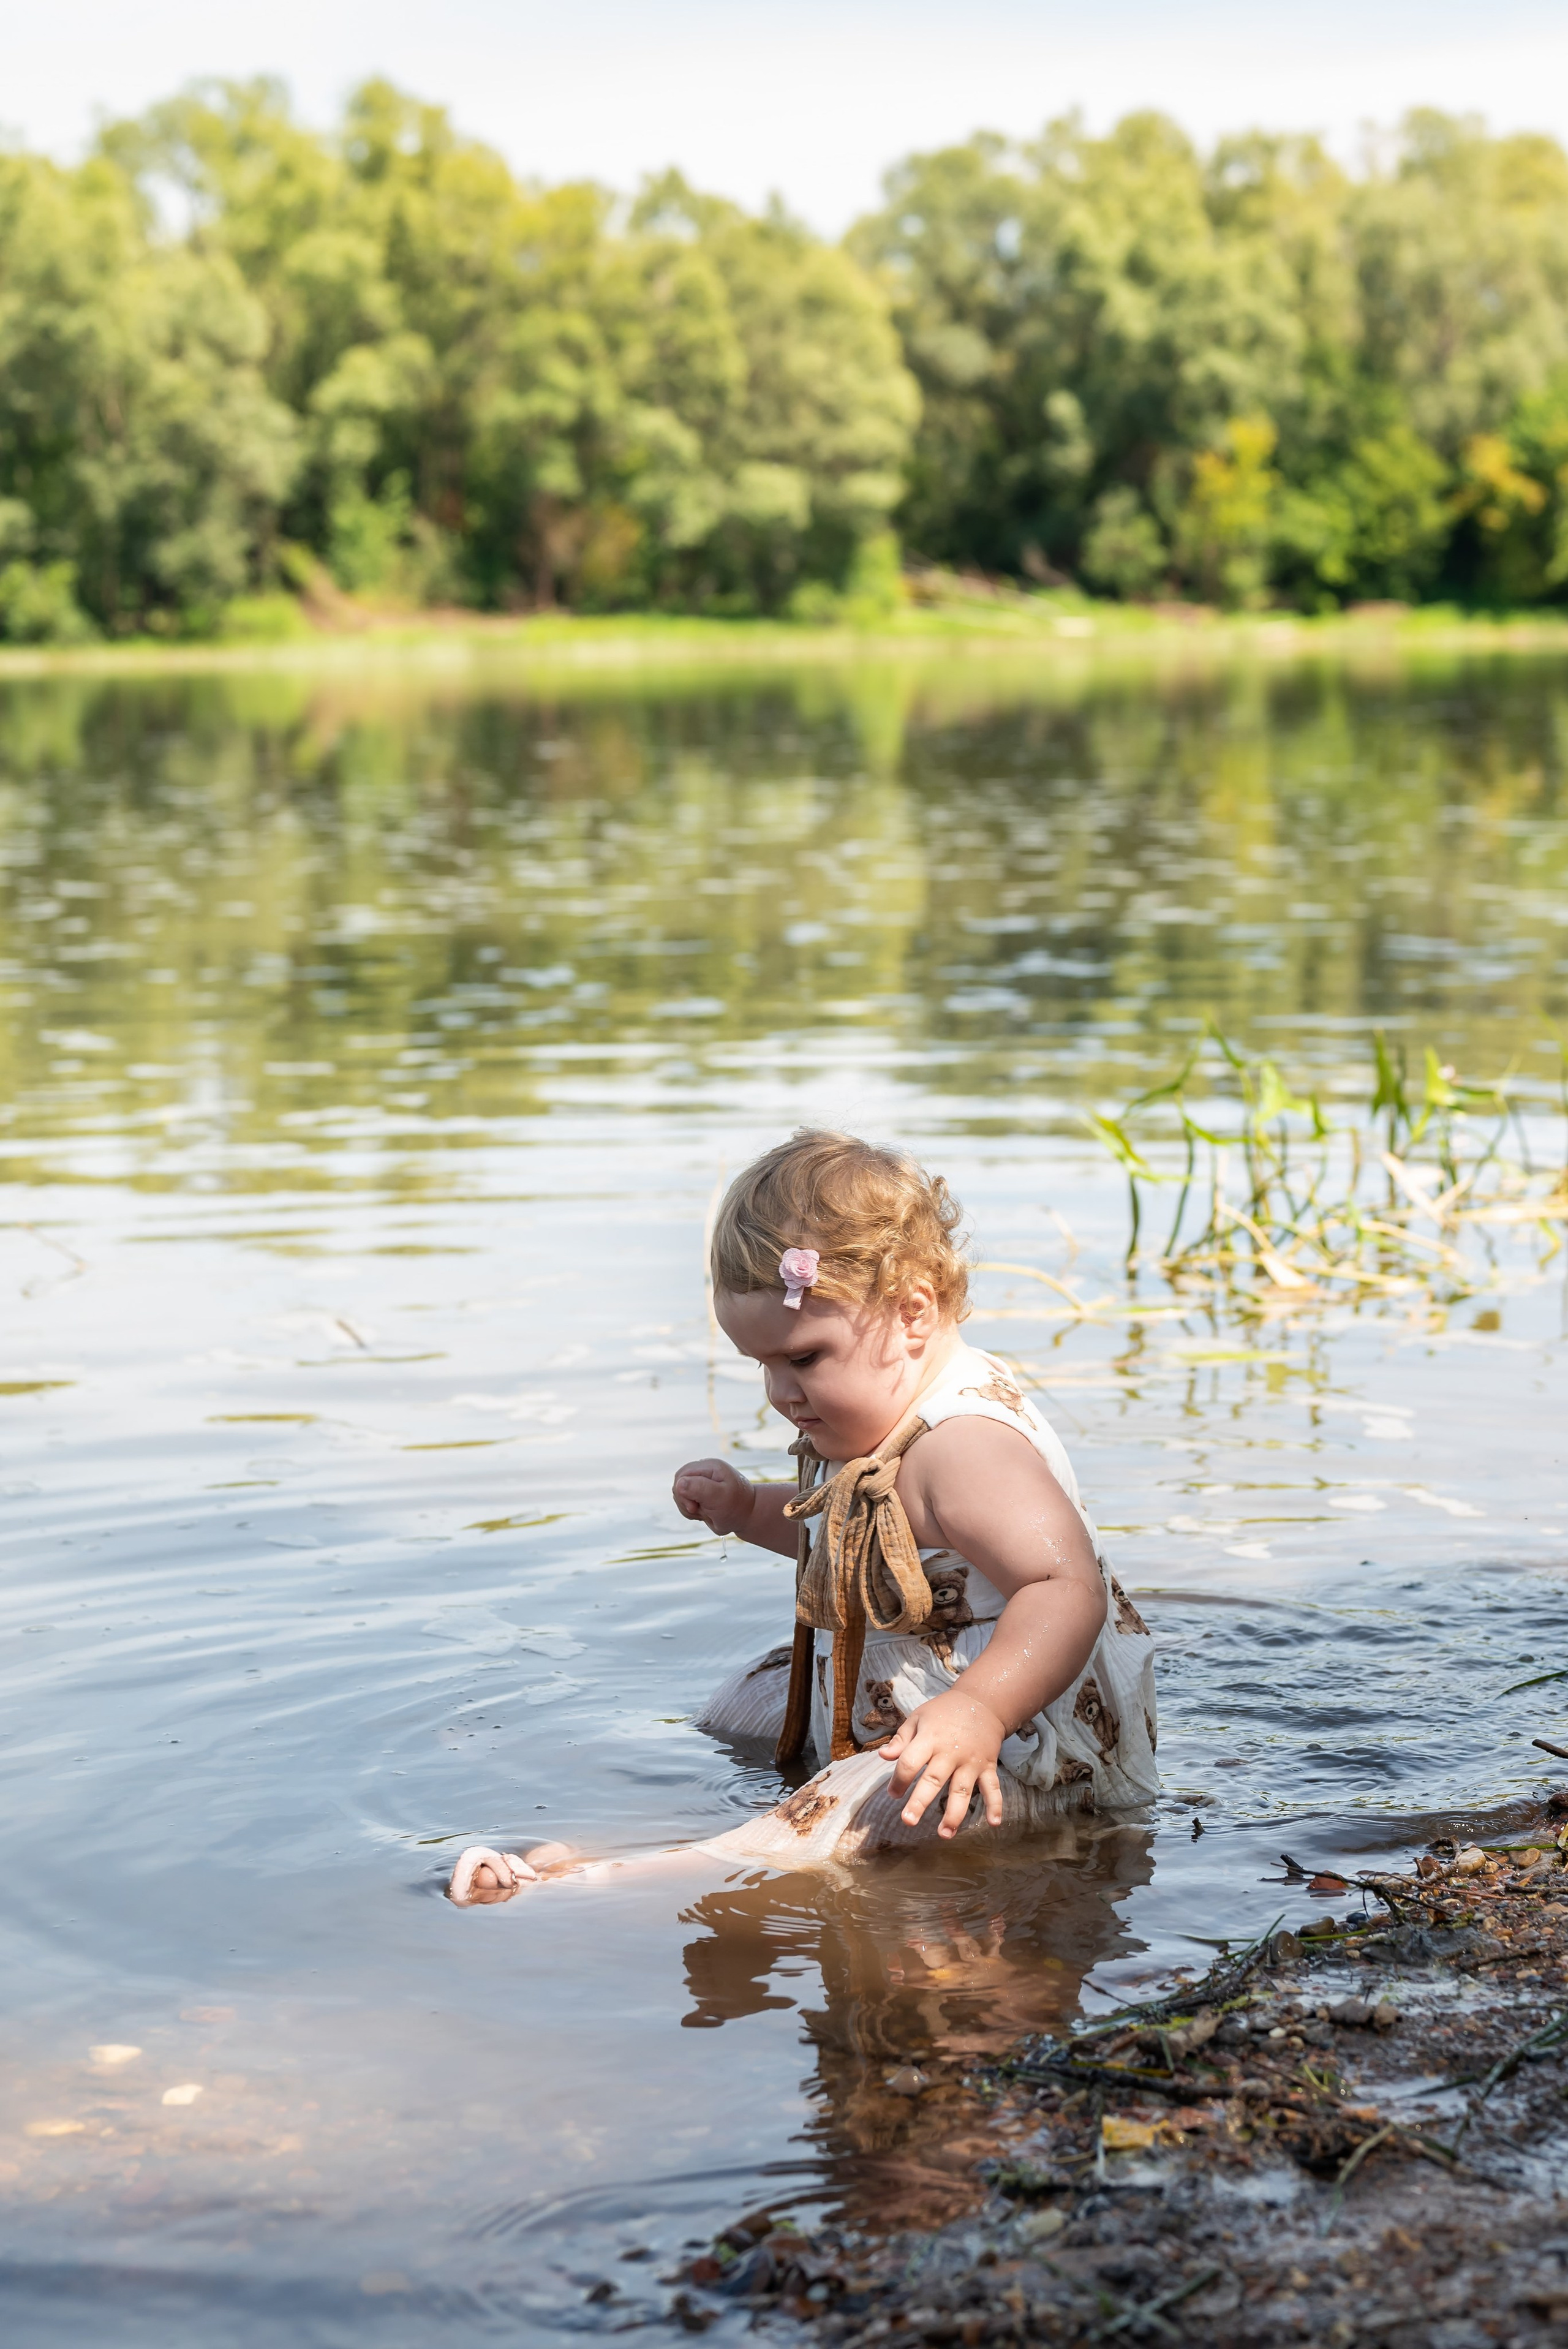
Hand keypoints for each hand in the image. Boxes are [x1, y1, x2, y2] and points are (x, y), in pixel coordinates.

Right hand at [673, 1457, 756, 1536]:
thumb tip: (679, 1483)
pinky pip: (684, 1501)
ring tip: (706, 1512)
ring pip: (679, 1494)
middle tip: (700, 1510)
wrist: (748, 1516)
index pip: (682, 1476)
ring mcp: (701, 1481)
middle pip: (678, 1484)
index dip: (683, 1493)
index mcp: (710, 1466)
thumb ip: (700, 1488)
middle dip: (685, 1502)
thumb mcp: (719, 1498)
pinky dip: (691, 1511)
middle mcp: (704, 1471)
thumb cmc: (737, 1506)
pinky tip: (704, 1513)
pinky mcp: (699, 1492)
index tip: (695, 1507)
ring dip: (688, 1508)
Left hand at [880, 1687, 1006, 1837]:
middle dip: (920, 1802)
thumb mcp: (918, 1717)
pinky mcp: (988, 1767)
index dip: (899, 1780)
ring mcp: (971, 1761)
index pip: (910, 1762)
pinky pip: (993, 1788)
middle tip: (908, 1821)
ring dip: (954, 1814)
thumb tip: (883, 1757)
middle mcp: (950, 1752)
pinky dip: (996, 1805)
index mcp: (930, 1738)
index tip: (893, 1794)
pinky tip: (993, 1823)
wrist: (982, 1702)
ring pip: (962, 1790)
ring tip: (944, 1834)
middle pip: (934, 1780)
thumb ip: (901, 1739)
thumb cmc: (944, 1712)